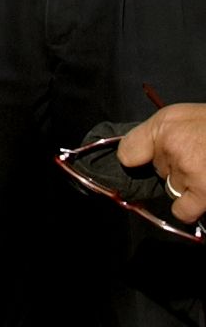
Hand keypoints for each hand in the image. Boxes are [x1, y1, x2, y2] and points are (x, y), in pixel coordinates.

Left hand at [118, 104, 205, 224]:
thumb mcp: (182, 116)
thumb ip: (156, 133)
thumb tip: (133, 155)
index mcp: (165, 126)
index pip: (128, 151)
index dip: (136, 158)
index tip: (142, 161)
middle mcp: (172, 148)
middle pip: (156, 170)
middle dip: (172, 166)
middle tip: (197, 157)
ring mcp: (188, 172)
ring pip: (172, 188)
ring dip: (186, 184)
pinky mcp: (204, 192)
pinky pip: (183, 211)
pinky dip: (190, 207)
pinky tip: (201, 195)